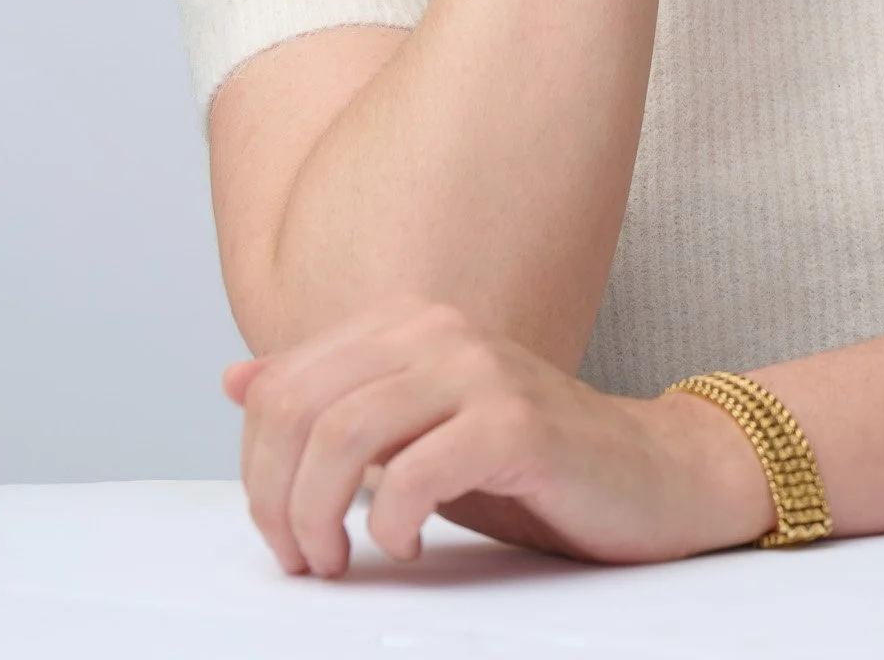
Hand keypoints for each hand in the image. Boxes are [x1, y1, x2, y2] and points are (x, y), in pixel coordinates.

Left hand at [221, 293, 774, 575]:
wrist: (645, 473)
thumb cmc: (525, 460)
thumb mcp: (412, 429)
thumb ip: (332, 398)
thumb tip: (239, 378)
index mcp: (406, 324)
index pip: (282, 386)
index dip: (257, 470)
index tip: (280, 530)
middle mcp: (438, 330)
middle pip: (300, 409)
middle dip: (278, 501)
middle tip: (304, 560)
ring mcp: (480, 369)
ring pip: (344, 435)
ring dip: (320, 517)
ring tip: (341, 559)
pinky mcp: (516, 422)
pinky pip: (412, 473)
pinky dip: (389, 522)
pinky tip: (407, 542)